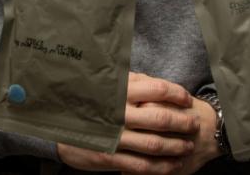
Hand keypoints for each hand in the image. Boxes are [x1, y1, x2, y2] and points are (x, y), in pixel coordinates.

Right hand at [57, 73, 218, 173]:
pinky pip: (141, 165)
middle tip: (194, 125)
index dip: (177, 95)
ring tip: (187, 147)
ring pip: (154, 144)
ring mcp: (114, 137)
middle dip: (182, 122)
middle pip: (160, 118)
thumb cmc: (88, 102)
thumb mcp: (107, 85)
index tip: (187, 100)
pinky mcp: (108, 157)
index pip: (158, 89)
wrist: (55, 124)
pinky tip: (172, 166)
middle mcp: (119, 114)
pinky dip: (160, 167)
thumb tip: (160, 84)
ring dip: (175, 147)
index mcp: (120, 91)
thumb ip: (132, 83)